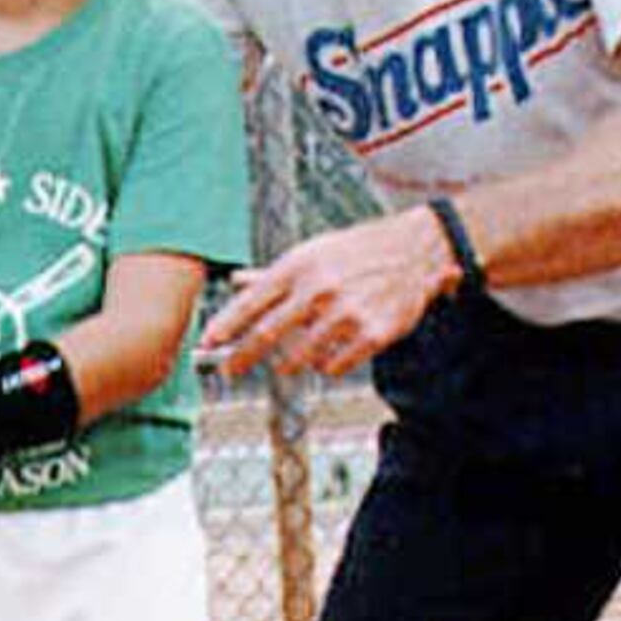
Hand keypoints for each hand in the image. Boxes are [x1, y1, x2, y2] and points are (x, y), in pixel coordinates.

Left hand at [198, 206, 456, 379]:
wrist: (413, 250)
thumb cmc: (356, 251)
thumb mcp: (311, 253)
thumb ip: (273, 274)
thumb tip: (236, 281)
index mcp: (299, 266)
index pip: (251, 301)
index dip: (225, 326)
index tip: (207, 343)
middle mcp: (319, 289)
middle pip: (268, 334)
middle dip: (242, 357)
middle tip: (229, 370)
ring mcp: (347, 313)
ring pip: (301, 357)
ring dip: (290, 363)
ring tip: (290, 359)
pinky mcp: (372, 334)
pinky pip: (335, 366)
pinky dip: (327, 365)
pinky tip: (330, 352)